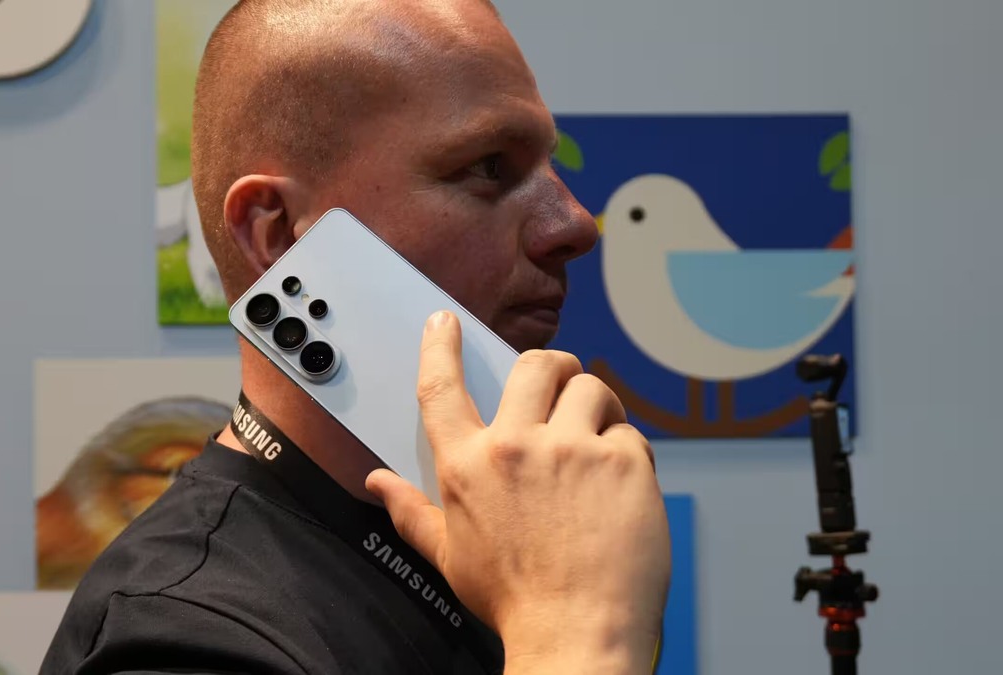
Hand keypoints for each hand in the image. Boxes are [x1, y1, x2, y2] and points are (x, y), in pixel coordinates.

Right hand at [366, 311, 670, 673]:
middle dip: (552, 366)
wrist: (577, 634)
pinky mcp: (622, 463)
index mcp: (467, 467)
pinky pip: (628, 432)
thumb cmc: (514, 599)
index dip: (440, 347)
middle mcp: (516, 448)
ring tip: (600, 434)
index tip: (445, 322)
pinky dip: (627, 451)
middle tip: (562, 383)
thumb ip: (410, 511)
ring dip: (597, 404)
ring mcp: (572, 451)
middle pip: (534, 365)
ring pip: (590, 387)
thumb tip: (375, 484)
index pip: (441, 389)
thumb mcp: (448, 555)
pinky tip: (621, 485)